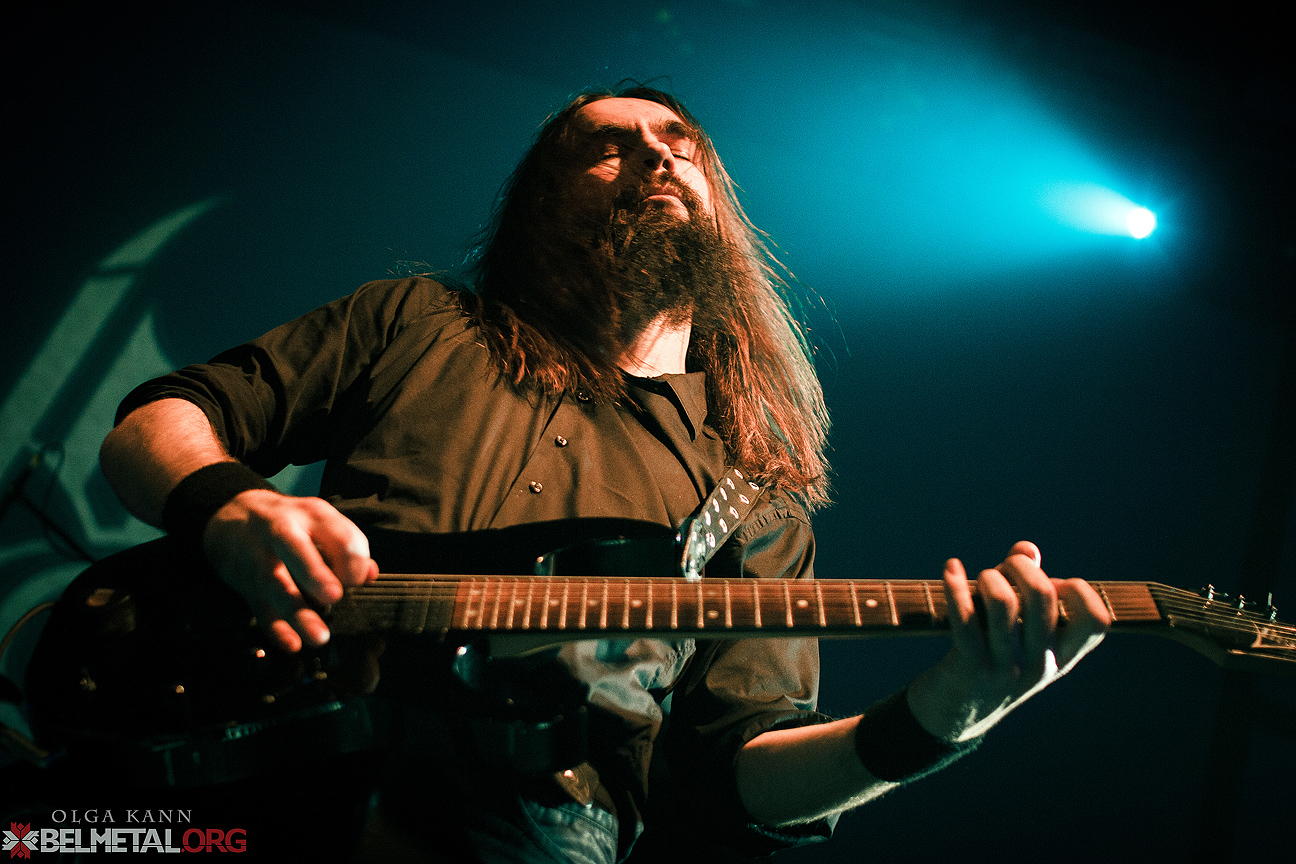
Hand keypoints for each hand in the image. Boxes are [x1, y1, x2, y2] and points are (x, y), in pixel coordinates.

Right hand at [201, 489, 377, 651]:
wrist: (233, 517)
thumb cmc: (291, 523)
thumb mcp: (321, 522)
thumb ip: (346, 547)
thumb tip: (369, 574)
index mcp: (314, 516)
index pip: (340, 536)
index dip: (354, 562)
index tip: (355, 582)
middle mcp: (284, 532)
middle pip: (297, 551)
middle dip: (316, 575)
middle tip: (334, 597)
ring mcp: (260, 558)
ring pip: (277, 586)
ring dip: (298, 613)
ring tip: (319, 636)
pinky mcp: (246, 583)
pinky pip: (260, 608)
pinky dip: (276, 628)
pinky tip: (292, 643)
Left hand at [907, 541, 1109, 742]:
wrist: (954, 716)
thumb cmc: (991, 660)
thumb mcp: (1018, 633)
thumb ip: (1026, 588)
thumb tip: (1028, 550)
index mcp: (1062, 658)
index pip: (1096, 621)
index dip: (1078, 590)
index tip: (1052, 583)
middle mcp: (1040, 666)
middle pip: (1043, 597)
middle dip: (1021, 567)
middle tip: (1005, 567)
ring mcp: (1006, 670)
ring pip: (1003, 603)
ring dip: (989, 576)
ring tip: (980, 577)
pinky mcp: (969, 670)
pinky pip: (964, 621)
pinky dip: (956, 587)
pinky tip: (951, 567)